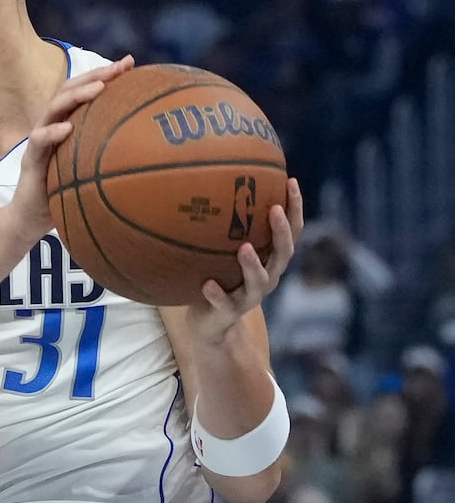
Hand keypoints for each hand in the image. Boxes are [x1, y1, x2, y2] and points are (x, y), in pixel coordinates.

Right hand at [3, 55, 134, 244]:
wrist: (30, 219)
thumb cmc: (63, 194)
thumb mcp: (91, 171)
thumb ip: (110, 157)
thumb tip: (152, 153)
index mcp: (66, 124)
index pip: (84, 91)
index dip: (105, 75)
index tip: (130, 63)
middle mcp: (52, 126)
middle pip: (69, 90)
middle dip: (94, 76)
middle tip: (118, 68)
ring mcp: (39, 140)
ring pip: (54, 108)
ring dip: (76, 96)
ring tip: (98, 89)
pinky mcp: (30, 159)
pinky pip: (40, 141)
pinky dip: (52, 133)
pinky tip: (67, 129)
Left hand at [186, 178, 303, 342]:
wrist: (210, 323)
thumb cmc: (220, 275)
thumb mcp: (226, 249)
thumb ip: (229, 224)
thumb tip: (216, 179)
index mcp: (271, 259)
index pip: (291, 231)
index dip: (294, 208)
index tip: (290, 182)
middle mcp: (267, 276)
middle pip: (283, 254)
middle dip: (281, 232)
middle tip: (273, 209)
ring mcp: (248, 296)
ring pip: (258, 282)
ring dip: (252, 264)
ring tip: (244, 248)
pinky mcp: (227, 312)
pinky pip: (223, 303)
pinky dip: (216, 294)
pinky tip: (207, 284)